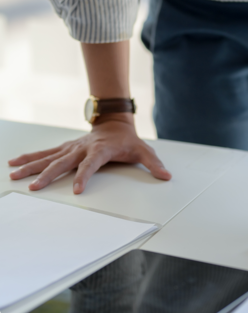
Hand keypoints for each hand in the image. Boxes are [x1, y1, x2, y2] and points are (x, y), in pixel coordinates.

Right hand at [8, 115, 171, 193]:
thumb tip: (167, 175)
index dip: (84, 176)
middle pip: (64, 162)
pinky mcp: (65, 147)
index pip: (91, 164)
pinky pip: (45, 153)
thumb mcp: (144, 150)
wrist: (115, 123)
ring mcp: (72, 147)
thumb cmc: (128, 140)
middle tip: (35, 187)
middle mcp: (83, 148)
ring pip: (49, 157)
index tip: (76, 189)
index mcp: (101, 150)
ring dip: (32, 166)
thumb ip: (154, 163)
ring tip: (14, 174)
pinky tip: (14, 163)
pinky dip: (30, 157)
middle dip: (49, 175)